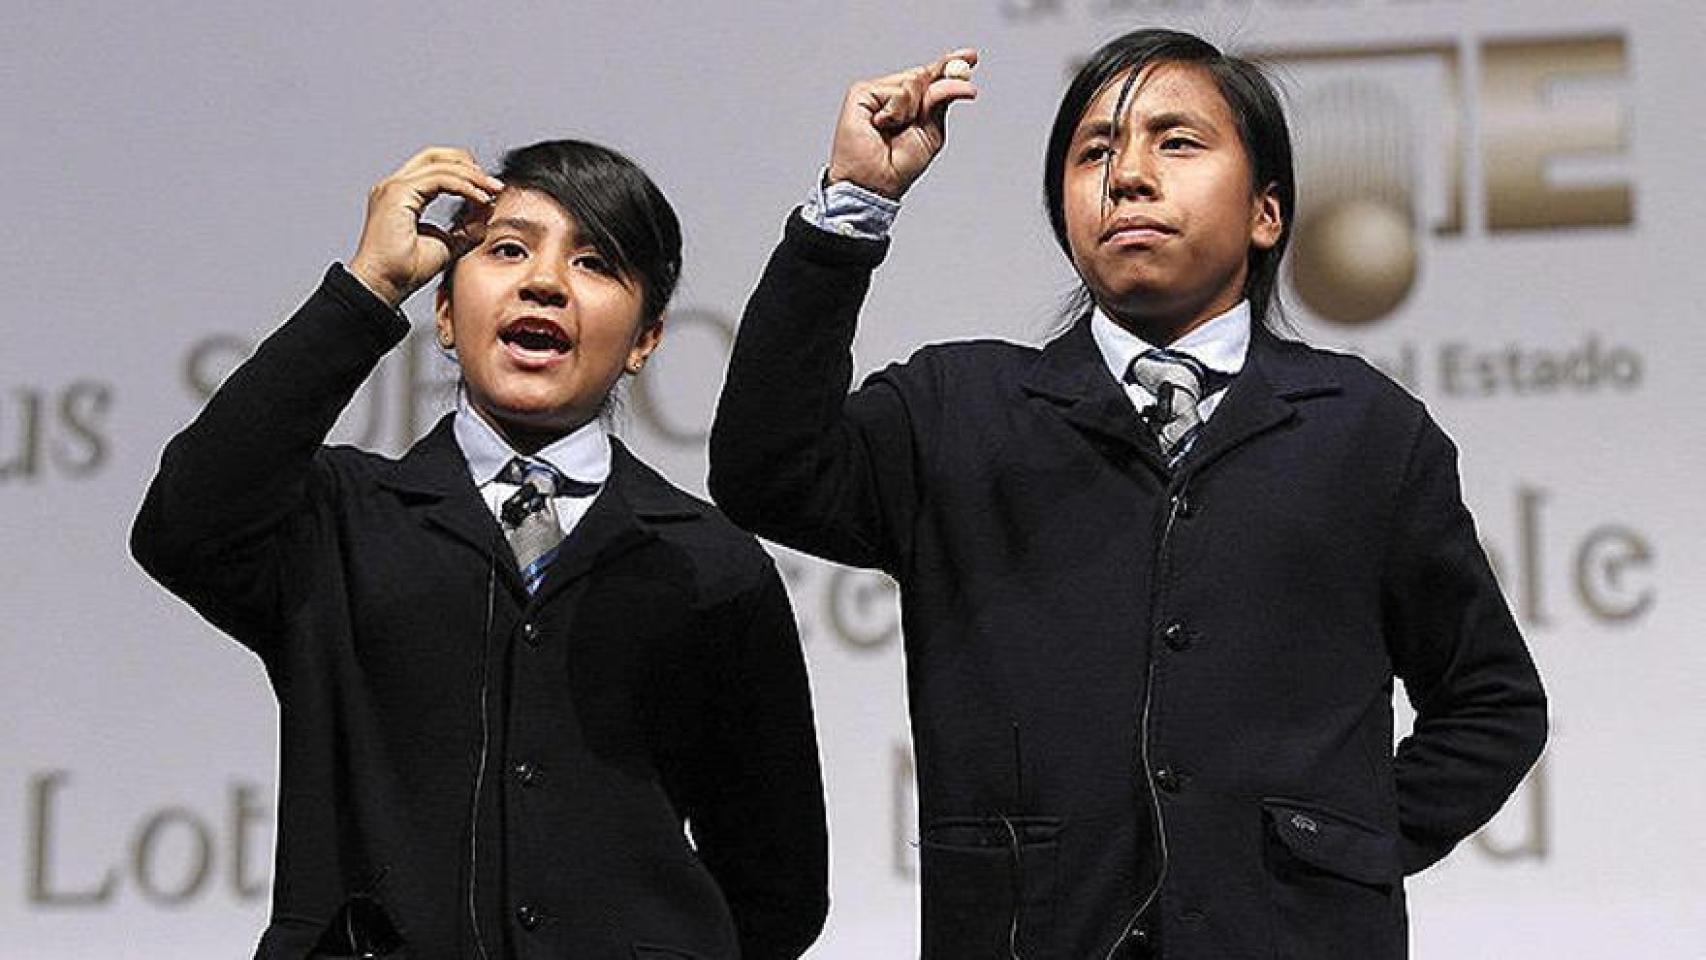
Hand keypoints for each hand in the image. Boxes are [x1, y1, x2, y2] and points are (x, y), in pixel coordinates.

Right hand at [347, 147, 504, 307]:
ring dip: (472, 177)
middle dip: (469, 166)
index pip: (436, 168)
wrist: (384, 286)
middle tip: (494, 185)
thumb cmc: (405, 272)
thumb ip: (466, 227)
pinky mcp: (397, 193)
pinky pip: (440, 179)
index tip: (491, 192)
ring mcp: (393, 187)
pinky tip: (481, 199)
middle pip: (436, 156)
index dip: (465, 174)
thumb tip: (488, 211)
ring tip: (493, 192)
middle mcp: (394, 186)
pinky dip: (464, 186)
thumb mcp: (447, 244)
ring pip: (440, 165)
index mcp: (401, 196)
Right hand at [826, 48, 978, 199]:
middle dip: (940, 76)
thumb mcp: (931, 131)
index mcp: (911, 106)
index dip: (950, 67)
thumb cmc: (898, 166)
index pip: (932, 80)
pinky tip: (882, 125)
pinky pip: (895, 91)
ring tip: (895, 130)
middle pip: (923, 74)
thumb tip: (957, 79)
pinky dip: (896, 111)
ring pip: (911, 82)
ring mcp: (877, 94)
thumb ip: (940, 102)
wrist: (875, 182)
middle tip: (947, 89)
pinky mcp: (862, 94)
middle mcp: (893, 96)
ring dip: (912, 109)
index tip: (971, 57)